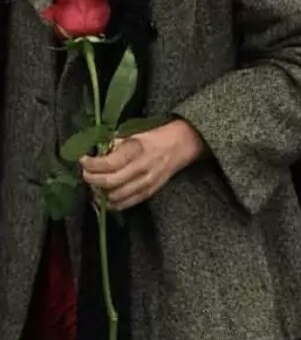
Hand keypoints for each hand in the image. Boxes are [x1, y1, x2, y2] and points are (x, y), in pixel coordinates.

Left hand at [80, 119, 205, 209]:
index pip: (108, 164)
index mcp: (136, 150)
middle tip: (85, 174)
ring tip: (95, 184)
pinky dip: (112, 203)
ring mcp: (146, 183)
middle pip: (109, 182)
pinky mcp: (148, 193)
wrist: (179, 145)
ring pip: (115, 196)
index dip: (90, 164)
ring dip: (100, 192)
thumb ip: (113, 145)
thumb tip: (94, 153)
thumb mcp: (132, 135)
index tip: (83, 160)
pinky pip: (126, 204)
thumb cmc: (154, 139)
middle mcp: (141, 168)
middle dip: (92, 179)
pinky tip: (106, 195)